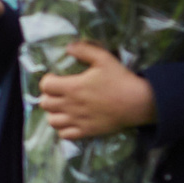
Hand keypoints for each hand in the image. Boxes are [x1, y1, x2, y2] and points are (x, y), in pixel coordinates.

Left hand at [37, 41, 156, 140]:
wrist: (138, 102)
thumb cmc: (121, 79)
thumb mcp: (104, 59)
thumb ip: (84, 50)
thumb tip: (68, 47)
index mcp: (73, 87)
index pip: (45, 86)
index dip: (47, 81)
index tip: (55, 78)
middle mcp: (71, 105)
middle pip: (45, 104)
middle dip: (48, 96)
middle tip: (58, 93)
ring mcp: (78, 120)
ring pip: (52, 121)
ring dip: (53, 113)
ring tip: (62, 108)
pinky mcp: (87, 131)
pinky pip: (65, 135)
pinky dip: (63, 129)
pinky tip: (70, 121)